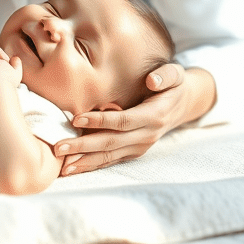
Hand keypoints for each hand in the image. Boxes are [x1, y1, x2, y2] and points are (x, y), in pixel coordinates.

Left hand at [53, 64, 212, 174]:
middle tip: (58, 147)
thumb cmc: (173, 85)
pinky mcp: (134, 152)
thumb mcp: (176, 74)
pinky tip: (73, 169)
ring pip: (109, 156)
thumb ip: (166, 75)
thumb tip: (152, 80)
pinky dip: (91, 165)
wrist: (185, 104)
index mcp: (154, 116)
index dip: (100, 120)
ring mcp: (140, 147)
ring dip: (84, 162)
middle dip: (83, 146)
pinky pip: (111, 161)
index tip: (76, 118)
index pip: (123, 121)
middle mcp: (147, 135)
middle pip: (111, 143)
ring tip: (62, 167)